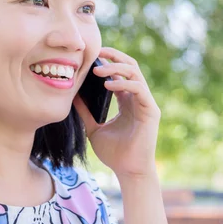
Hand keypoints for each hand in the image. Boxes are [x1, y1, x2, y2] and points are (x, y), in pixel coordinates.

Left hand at [73, 47, 160, 177]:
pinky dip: (123, 83)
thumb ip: (85, 112)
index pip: (120, 73)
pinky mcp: (151, 110)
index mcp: (126, 101)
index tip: (91, 55)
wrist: (128, 172)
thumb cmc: (114, 153)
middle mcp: (138, 98)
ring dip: (116, 68)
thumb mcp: (93, 128)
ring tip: (97, 70)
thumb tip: (71, 95)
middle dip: (114, 56)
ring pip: (135, 73)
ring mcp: (146, 103)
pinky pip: (139, 88)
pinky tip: (108, 85)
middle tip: (97, 52)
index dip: (108, 61)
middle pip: (130, 66)